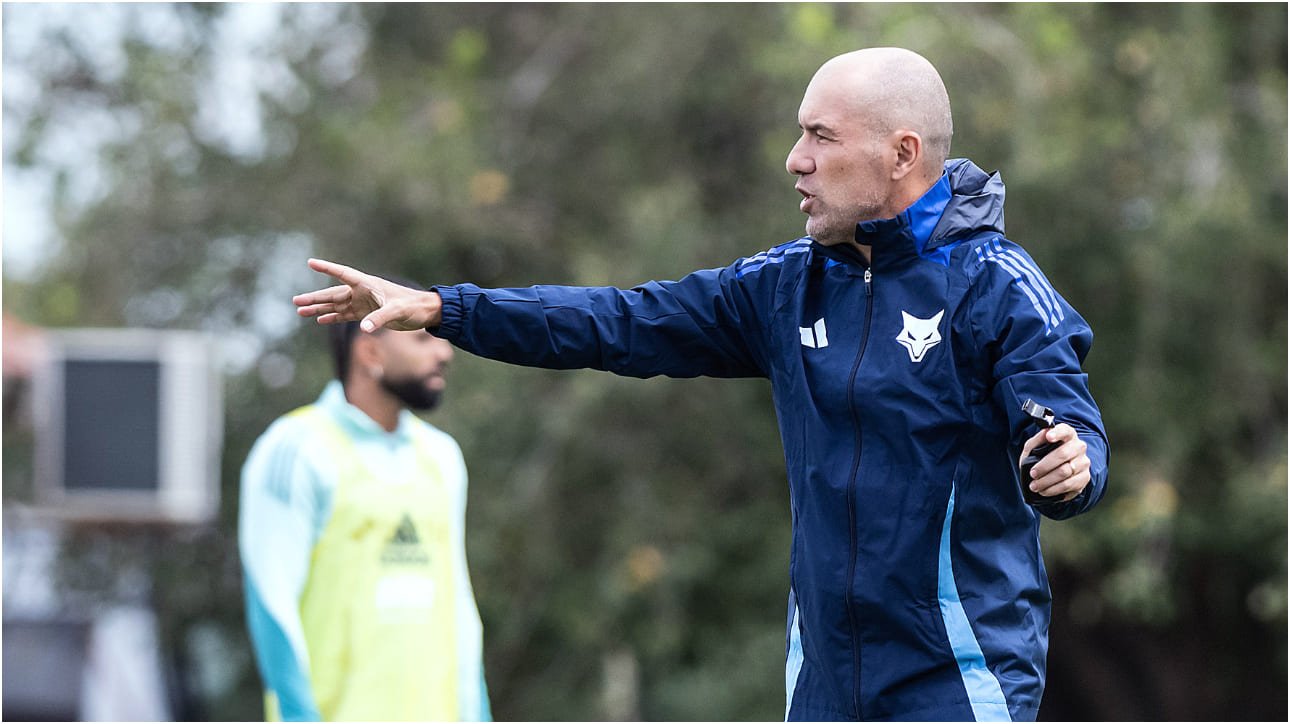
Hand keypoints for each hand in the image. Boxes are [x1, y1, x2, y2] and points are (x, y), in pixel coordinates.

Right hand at [293, 258, 441, 331]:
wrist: (425, 312)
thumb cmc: (413, 306)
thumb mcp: (398, 310)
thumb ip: (380, 318)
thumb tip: (363, 329)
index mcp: (368, 284)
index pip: (343, 273)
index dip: (327, 268)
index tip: (310, 262)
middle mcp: (363, 292)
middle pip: (334, 293)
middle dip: (315, 298)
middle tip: (295, 301)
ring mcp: (363, 303)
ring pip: (336, 305)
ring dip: (319, 308)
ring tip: (300, 311)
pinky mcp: (367, 314)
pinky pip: (345, 315)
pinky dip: (333, 317)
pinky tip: (320, 320)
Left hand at [1019, 423, 1089, 502]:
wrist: (1055, 470)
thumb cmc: (1044, 455)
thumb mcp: (1034, 447)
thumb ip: (1036, 441)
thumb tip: (1043, 435)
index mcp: (1067, 434)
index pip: (1064, 430)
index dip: (1057, 433)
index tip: (1048, 436)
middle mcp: (1079, 447)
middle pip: (1063, 454)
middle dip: (1044, 466)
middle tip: (1033, 474)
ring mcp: (1083, 463)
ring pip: (1065, 472)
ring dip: (1047, 481)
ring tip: (1035, 486)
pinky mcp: (1084, 478)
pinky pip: (1069, 485)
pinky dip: (1054, 489)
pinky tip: (1044, 491)